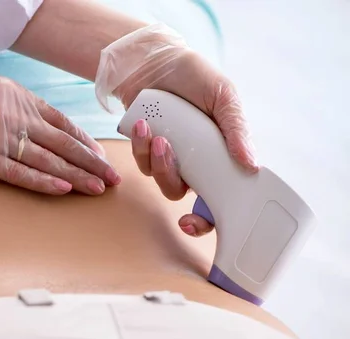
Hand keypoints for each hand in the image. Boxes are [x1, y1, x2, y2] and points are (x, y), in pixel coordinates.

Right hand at [0, 64, 120, 194]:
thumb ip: (13, 100)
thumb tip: (31, 113)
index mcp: (18, 98)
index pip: (62, 123)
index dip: (84, 141)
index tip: (99, 154)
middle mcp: (15, 117)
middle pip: (63, 143)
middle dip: (91, 162)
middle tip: (112, 177)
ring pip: (47, 160)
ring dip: (75, 176)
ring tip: (97, 189)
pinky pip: (18, 173)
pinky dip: (42, 182)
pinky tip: (63, 190)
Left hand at [95, 24, 258, 235]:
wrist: (157, 60)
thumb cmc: (196, 77)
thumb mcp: (223, 97)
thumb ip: (236, 129)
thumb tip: (252, 165)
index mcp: (220, 156)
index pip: (218, 198)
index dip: (206, 219)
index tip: (190, 224)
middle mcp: (194, 162)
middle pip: (181, 192)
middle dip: (170, 178)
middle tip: (167, 154)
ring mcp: (168, 158)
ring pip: (159, 179)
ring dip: (155, 161)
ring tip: (156, 133)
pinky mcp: (145, 150)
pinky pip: (141, 162)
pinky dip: (141, 146)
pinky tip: (143, 125)